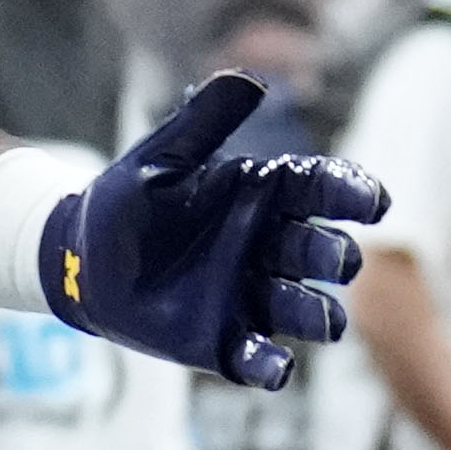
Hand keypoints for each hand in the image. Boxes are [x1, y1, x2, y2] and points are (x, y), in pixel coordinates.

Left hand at [41, 74, 379, 392]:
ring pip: (299, 307)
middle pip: (316, 250)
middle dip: (333, 256)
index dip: (350, 193)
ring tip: (329, 322)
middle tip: (339, 259)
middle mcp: (264, 246)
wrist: (77, 258)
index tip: (373, 201)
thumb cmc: (125, 202)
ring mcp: (247, 295)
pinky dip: (270, 365)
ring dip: (318, 314)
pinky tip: (278, 369)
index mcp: (260, 196)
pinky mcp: (220, 339)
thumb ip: (204, 122)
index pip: (317, 190)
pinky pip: (254, 357)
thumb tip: (248, 80)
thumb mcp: (161, 156)